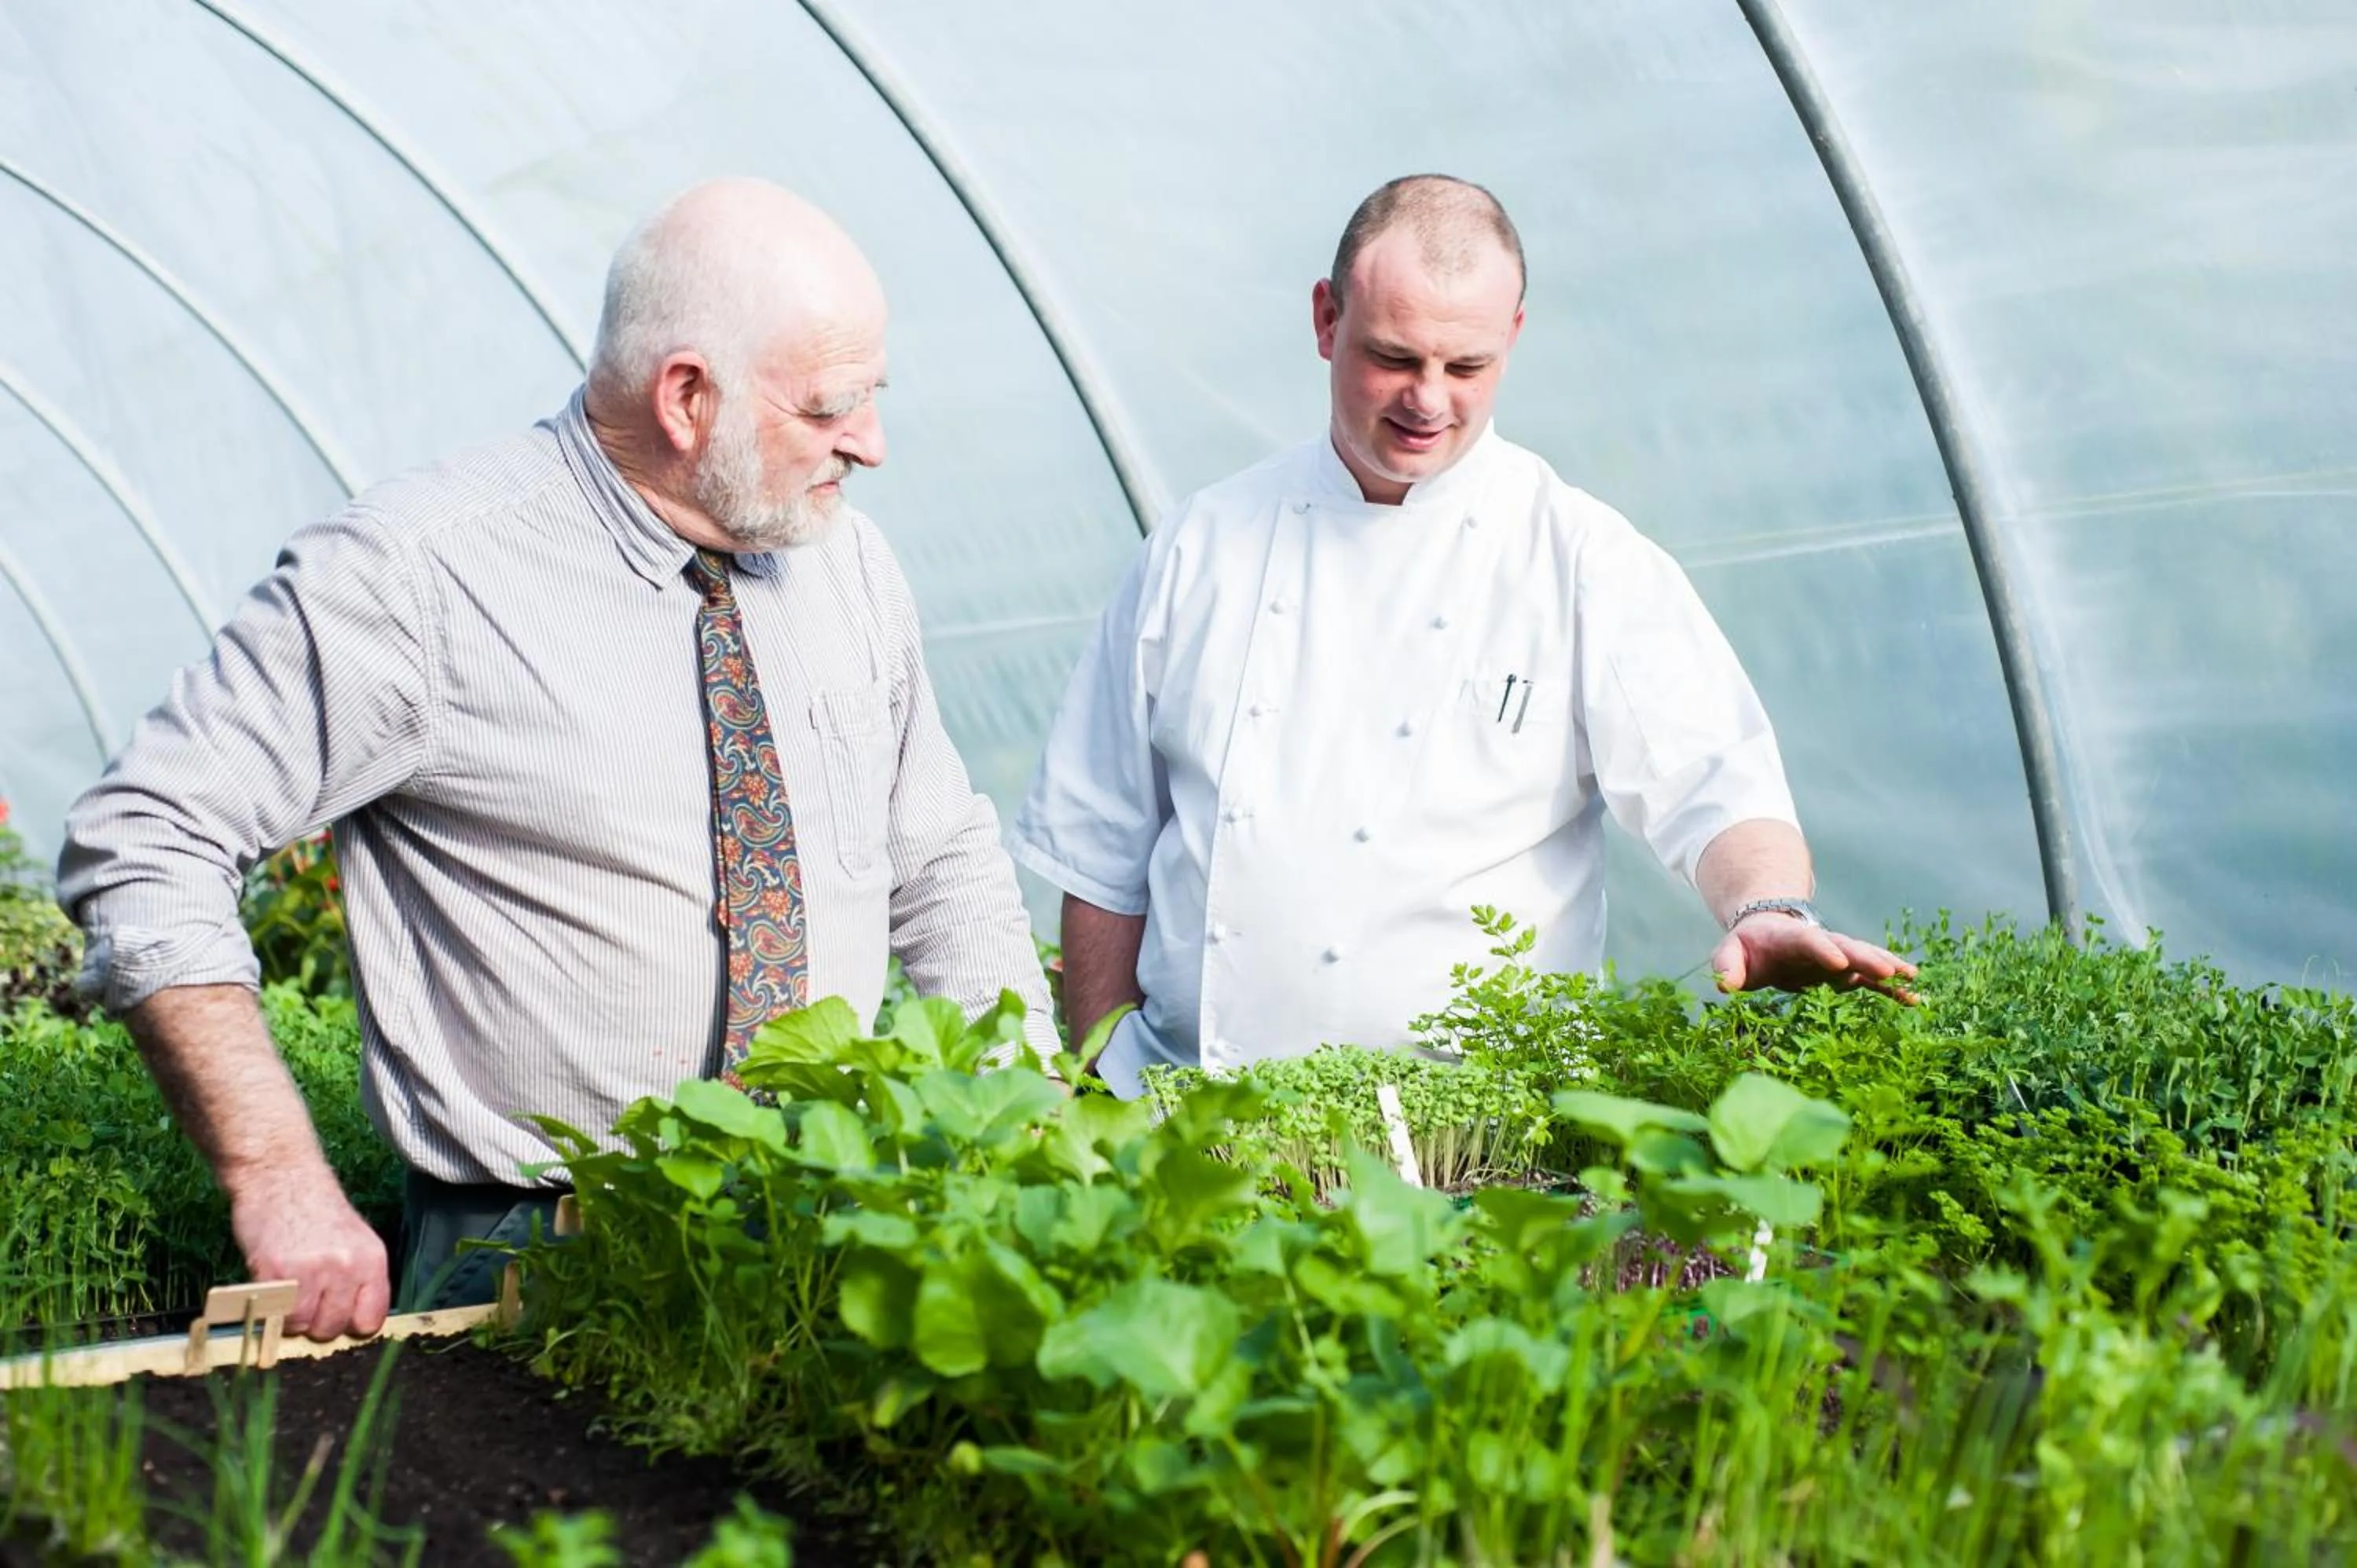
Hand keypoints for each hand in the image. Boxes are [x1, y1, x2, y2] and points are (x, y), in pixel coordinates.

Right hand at [228, 1168, 390, 1340]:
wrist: (280, 1174)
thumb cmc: (313, 1207)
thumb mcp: (352, 1238)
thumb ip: (355, 1278)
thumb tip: (348, 1321)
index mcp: (372, 1259)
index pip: (370, 1319)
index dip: (350, 1325)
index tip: (336, 1318)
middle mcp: (347, 1267)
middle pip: (333, 1328)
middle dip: (316, 1323)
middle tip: (304, 1302)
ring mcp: (312, 1271)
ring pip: (302, 1326)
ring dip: (289, 1317)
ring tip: (286, 1291)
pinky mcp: (276, 1272)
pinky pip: (274, 1313)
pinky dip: (268, 1308)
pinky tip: (269, 1285)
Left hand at [1709, 915, 1917, 1004]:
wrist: (1766, 936)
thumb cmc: (1747, 946)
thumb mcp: (1729, 952)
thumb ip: (1726, 965)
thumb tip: (1725, 985)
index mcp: (1791, 938)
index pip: (1809, 940)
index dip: (1824, 949)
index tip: (1839, 961)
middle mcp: (1820, 945)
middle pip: (1846, 947)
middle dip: (1866, 957)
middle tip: (1888, 969)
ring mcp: (1835, 958)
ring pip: (1865, 960)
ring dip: (1887, 968)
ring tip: (1912, 977)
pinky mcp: (1843, 972)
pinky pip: (1870, 981)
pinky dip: (1890, 989)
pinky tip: (1913, 999)